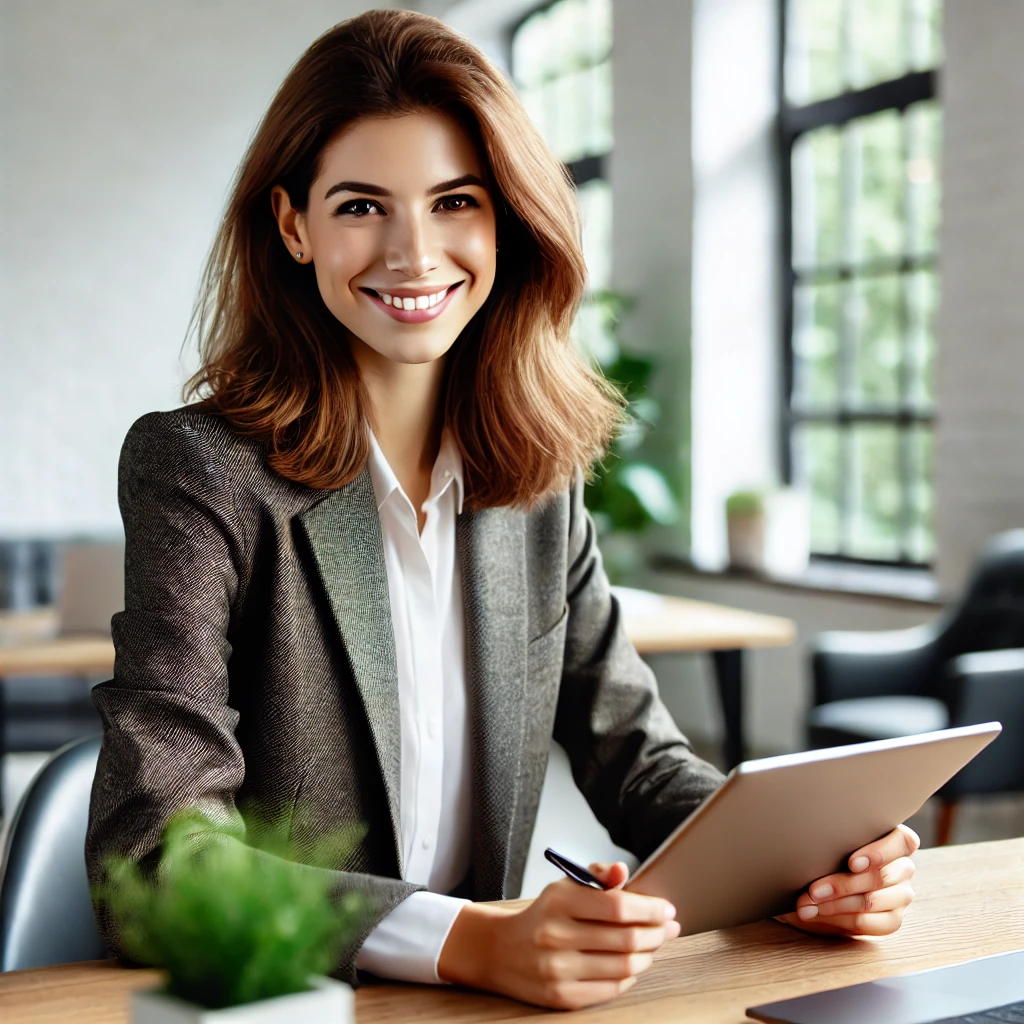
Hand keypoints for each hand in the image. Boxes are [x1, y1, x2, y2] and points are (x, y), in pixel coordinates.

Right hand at [437, 861, 679, 1008]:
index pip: (618, 905)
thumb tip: (623, 871)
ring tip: (653, 945)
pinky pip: (610, 989)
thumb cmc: (542, 915)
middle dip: (656, 933)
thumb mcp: (564, 886)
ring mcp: (558, 969)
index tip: (667, 909)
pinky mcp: (561, 996)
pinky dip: (629, 976)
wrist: (500, 950)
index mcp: (559, 902)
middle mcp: (556, 936)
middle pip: (625, 939)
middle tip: (669, 928)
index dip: (650, 908)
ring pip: (623, 967)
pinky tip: (632, 964)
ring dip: (647, 955)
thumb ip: (597, 876)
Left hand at [777, 824, 919, 936]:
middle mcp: (903, 867)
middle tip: (813, 890)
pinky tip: (817, 914)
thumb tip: (808, 841)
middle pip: (880, 877)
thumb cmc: (827, 855)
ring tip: (807, 904)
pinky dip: (839, 919)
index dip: (879, 853)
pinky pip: (868, 922)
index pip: (903, 841)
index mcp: (895, 840)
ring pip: (871, 901)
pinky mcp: (893, 919)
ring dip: (835, 904)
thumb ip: (831, 839)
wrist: (819, 886)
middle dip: (842, 885)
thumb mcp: (830, 843)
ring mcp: (901, 895)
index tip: (851, 863)